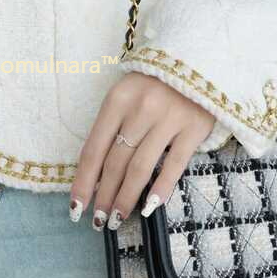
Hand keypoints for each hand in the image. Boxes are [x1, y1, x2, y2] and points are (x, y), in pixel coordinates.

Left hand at [69, 73, 213, 230]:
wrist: (201, 57)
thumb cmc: (157, 82)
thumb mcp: (127, 94)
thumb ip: (113, 127)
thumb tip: (97, 174)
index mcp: (117, 100)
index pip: (94, 149)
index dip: (83, 181)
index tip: (75, 206)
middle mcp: (140, 109)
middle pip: (116, 162)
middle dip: (104, 195)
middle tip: (98, 220)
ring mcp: (169, 118)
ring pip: (140, 167)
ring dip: (126, 198)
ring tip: (117, 218)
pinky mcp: (195, 127)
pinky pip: (174, 165)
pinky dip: (161, 188)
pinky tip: (149, 206)